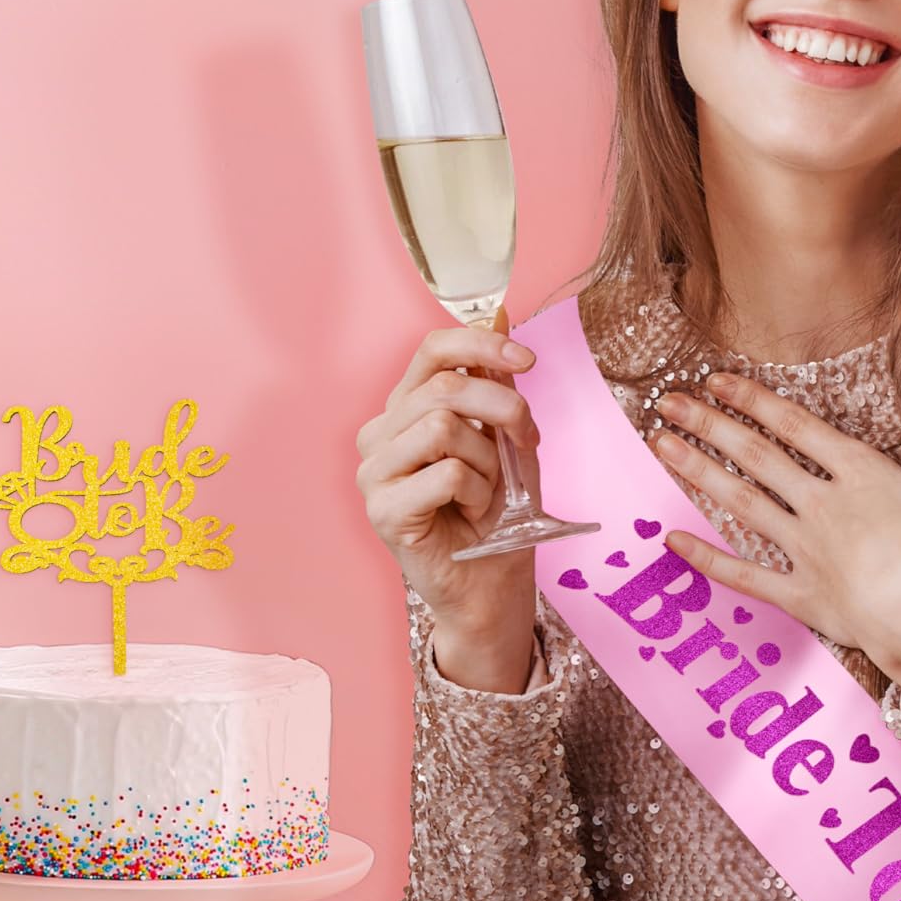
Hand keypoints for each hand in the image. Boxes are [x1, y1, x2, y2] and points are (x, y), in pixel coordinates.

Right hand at [357, 308, 543, 689]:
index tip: (526, 360)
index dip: (481, 344)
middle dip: (502, 410)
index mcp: (405, 410)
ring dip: (488, 460)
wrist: (491, 585)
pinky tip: (470, 514)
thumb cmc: (497, 514)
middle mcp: (380, 434)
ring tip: (487, 491)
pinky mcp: (382, 509)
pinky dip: (476, 492)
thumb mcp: (507, 439)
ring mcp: (374, 472)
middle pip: (444, 388)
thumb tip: (504, 316)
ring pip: (442, 427)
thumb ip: (497, 384)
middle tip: (525, 441)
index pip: (431, 351)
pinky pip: (446, 474)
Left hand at [650, 371, 900, 698]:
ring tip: (659, 443)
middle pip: (755, 457)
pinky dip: (704, 557)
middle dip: (709, 424)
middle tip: (667, 400)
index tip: (715, 380)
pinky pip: (742, 574)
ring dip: (696, 470)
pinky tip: (670, 538)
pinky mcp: (797, 593)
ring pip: (739, 502)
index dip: (753, 400)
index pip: (795, 428)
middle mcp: (822, 506)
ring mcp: (804, 550)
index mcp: (859, 477)